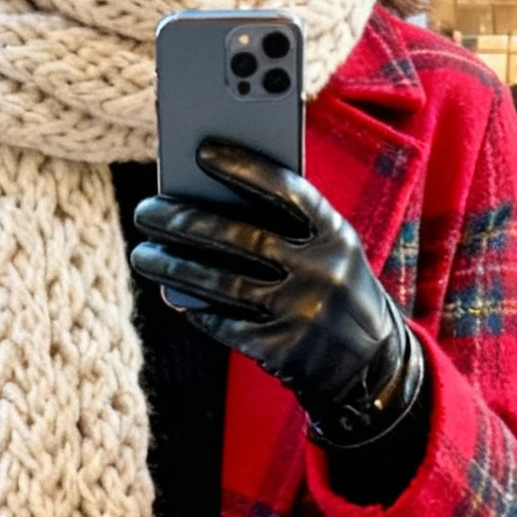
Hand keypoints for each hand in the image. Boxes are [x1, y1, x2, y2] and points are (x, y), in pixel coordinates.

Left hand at [130, 139, 421, 444]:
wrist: (371, 365)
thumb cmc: (335, 291)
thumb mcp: (330, 250)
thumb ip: (287, 227)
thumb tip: (211, 204)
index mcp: (335, 234)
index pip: (285, 190)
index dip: (244, 167)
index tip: (202, 150)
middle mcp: (321, 271)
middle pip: (240, 237)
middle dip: (184, 221)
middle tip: (146, 211)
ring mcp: (302, 313)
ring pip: (223, 283)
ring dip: (175, 267)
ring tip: (144, 255)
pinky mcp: (283, 349)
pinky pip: (228, 325)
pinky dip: (199, 310)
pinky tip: (176, 295)